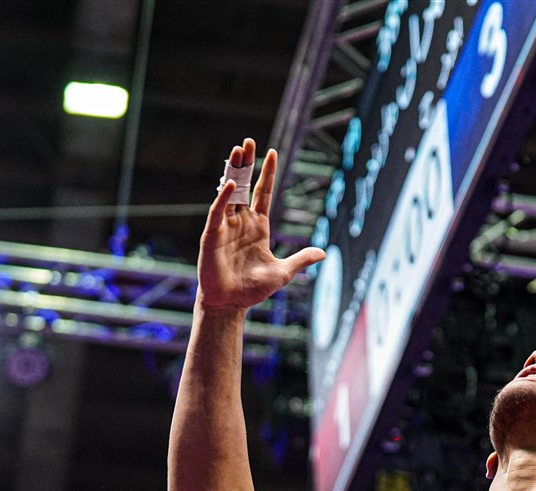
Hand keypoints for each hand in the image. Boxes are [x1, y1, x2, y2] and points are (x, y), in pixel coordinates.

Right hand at [198, 138, 324, 308]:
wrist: (231, 304)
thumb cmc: (253, 289)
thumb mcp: (283, 272)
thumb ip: (301, 260)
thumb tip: (323, 252)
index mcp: (258, 226)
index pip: (263, 193)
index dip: (267, 173)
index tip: (271, 152)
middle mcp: (241, 222)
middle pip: (244, 186)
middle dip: (246, 164)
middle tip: (248, 141)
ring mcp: (226, 227)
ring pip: (229, 192)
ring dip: (232, 171)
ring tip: (236, 151)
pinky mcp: (212, 236)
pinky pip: (218, 212)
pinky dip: (223, 198)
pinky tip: (230, 184)